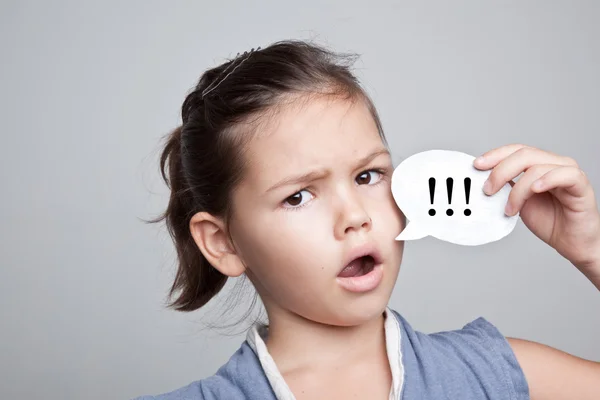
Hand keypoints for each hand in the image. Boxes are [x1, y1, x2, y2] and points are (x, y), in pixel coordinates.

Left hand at [474, 144, 599, 277]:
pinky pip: (566, 174)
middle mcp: (554, 163)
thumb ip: (505, 188)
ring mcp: (568, 172)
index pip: (516, 150)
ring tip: (510, 209)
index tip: (477, 165)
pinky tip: (535, 189)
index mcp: (539, 164)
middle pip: (524, 154)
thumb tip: (482, 181)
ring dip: (518, 189)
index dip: (495, 155)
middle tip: (488, 190)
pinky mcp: (581, 185)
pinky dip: (547, 179)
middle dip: (500, 171)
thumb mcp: (517, 202)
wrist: (571, 242)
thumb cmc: (548, 221)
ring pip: (537, 167)